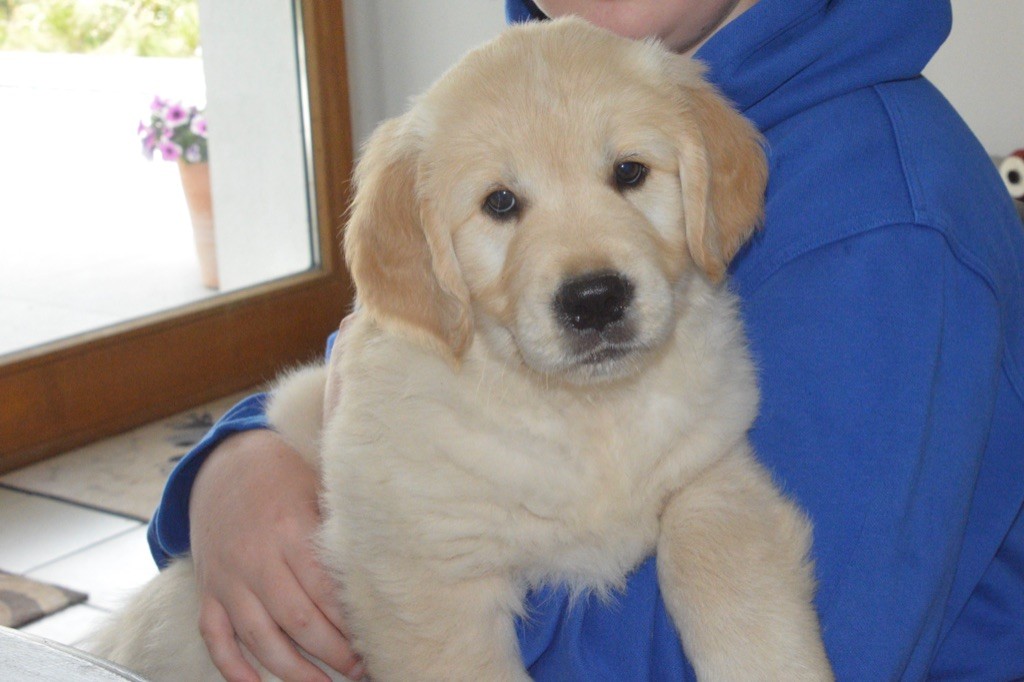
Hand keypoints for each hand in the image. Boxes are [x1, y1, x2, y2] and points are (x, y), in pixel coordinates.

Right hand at [189, 429, 363, 681]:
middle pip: (297, 620)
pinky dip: (233, 668)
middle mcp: (255, 559)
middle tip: (361, 669)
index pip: (324, 590)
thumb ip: (337, 530)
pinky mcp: (208, 590)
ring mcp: (227, 578)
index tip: (375, 642)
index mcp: (289, 531)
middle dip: (333, 653)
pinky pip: (215, 638)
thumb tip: (379, 570)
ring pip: (259, 638)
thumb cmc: (284, 476)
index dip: (350, 622)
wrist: (225, 462)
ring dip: (293, 671)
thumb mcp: (316, 488)